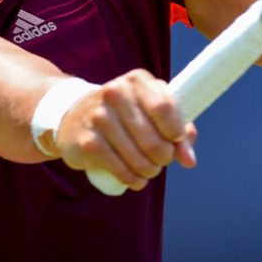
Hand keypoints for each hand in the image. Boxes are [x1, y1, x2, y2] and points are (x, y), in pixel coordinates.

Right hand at [54, 69, 196, 190]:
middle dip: (165, 157)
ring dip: (150, 170)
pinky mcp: (88, 143)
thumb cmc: (122, 113)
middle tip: (162, 159)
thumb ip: (175, 128)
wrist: (72, 115)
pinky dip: (134, 180)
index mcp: (136, 81)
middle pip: (155, 139)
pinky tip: (136, 179)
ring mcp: (99, 118)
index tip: (176, 140)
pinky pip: (121, 170)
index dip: (176, 132)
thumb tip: (189, 159)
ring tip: (149, 169)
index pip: (165, 108)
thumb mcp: (148, 109)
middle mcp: (116, 94)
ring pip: (139, 159)